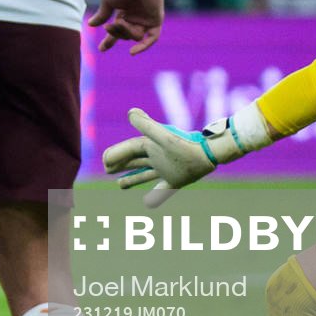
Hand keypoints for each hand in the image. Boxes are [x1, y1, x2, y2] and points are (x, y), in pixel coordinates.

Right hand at [86, 0, 163, 54]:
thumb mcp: (108, 1)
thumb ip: (102, 15)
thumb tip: (91, 25)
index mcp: (125, 13)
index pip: (117, 31)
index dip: (109, 40)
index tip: (101, 49)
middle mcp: (136, 17)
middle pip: (125, 35)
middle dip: (115, 32)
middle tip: (108, 25)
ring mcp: (147, 19)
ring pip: (135, 36)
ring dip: (125, 32)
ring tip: (119, 21)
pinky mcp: (156, 19)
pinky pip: (151, 38)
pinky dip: (143, 46)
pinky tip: (131, 52)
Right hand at [102, 107, 225, 206]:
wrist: (210, 153)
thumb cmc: (186, 144)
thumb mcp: (164, 136)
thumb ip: (147, 126)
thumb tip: (130, 113)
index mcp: (150, 145)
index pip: (128, 149)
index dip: (115, 154)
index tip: (105, 161)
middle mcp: (156, 156)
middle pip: (132, 160)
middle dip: (118, 164)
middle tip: (106, 168)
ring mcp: (165, 169)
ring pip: (143, 174)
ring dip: (131, 179)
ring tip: (119, 184)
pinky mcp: (175, 180)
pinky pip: (162, 189)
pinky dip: (155, 196)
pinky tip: (148, 202)